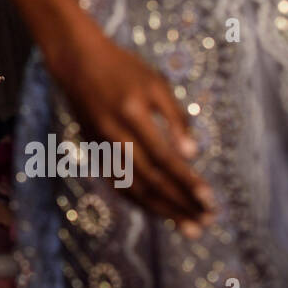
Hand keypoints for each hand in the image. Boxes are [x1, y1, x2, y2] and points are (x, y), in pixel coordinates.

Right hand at [45, 24, 214, 237]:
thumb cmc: (123, 68)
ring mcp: (101, 147)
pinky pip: (118, 184)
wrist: (77, 62)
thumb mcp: (156, 83)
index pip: (164, 158)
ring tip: (188, 226)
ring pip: (132, 188)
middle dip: (180, 203)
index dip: (187, 181)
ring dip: (162, 210)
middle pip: (150, 180)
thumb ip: (175, 117)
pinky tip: (158, 211)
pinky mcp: (95, 151)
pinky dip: (139, 201)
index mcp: (132, 115)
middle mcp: (114, 136)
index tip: (210, 200)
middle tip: (206, 220)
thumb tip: (193, 154)